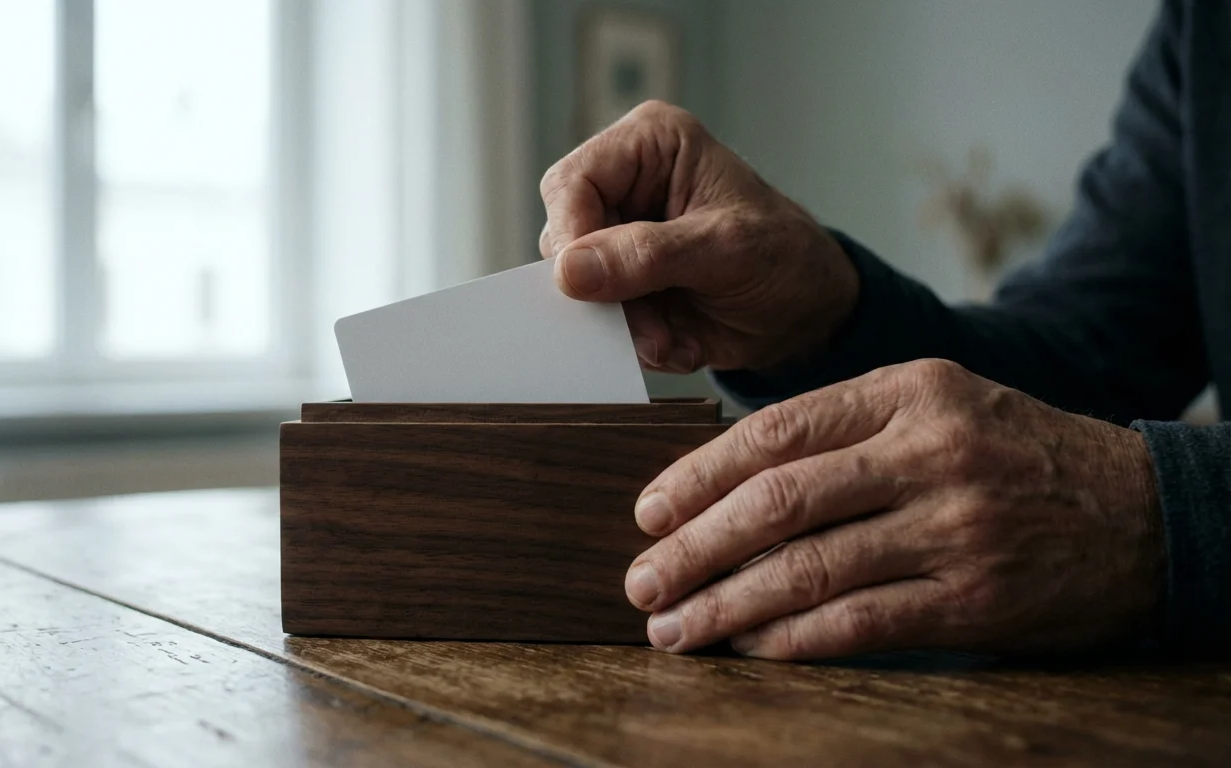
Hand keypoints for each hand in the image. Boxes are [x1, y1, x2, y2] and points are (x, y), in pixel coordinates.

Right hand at [539, 100, 857, 373]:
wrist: (807, 313)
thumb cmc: (785, 256)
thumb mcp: (728, 249)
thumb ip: (649, 256)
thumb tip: (570, 270)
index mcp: (649, 144)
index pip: (571, 183)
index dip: (570, 237)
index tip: (585, 287)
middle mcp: (624, 185)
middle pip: (563, 238)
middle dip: (603, 293)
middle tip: (651, 326)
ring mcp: (618, 238)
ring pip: (575, 288)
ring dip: (622, 325)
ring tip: (672, 337)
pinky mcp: (620, 285)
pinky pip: (597, 321)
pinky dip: (634, 342)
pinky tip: (678, 340)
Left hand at [625, 359, 1165, 658]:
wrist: (1140, 513)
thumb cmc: (1014, 455)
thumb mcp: (939, 406)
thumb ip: (845, 430)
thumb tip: (725, 482)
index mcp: (911, 390)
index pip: (777, 430)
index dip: (698, 475)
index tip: (648, 512)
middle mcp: (930, 452)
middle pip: (780, 501)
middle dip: (694, 547)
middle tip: (642, 581)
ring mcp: (955, 527)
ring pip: (810, 568)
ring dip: (727, 605)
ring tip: (675, 627)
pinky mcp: (975, 599)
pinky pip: (860, 623)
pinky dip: (793, 641)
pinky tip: (748, 648)